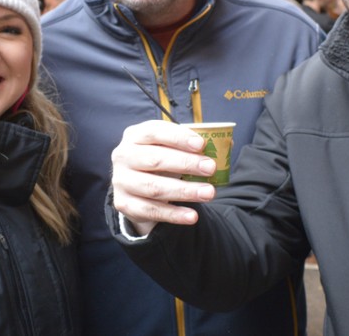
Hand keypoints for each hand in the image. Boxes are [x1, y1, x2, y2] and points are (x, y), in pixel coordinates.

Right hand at [111, 120, 218, 235]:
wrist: (136, 188)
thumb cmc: (159, 161)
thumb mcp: (170, 148)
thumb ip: (193, 146)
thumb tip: (227, 145)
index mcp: (135, 136)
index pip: (155, 132)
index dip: (178, 137)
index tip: (201, 144)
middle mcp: (123, 156)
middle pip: (154, 159)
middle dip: (185, 164)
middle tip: (210, 168)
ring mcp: (121, 181)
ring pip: (154, 187)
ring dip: (184, 191)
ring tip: (209, 193)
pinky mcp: (124, 204)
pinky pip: (151, 210)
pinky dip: (173, 214)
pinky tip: (192, 216)